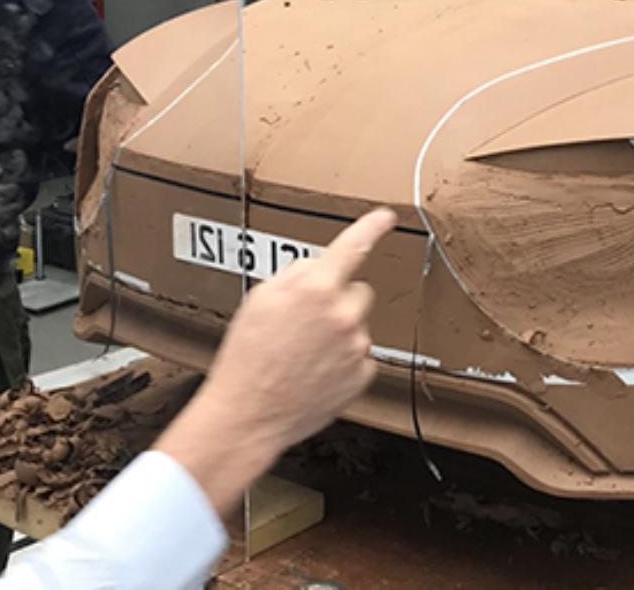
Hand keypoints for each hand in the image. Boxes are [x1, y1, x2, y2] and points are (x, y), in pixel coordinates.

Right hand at [152, 208, 395, 507]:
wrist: (247, 416)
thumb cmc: (247, 359)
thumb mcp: (258, 301)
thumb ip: (294, 276)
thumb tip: (316, 269)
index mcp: (314, 289)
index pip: (352, 247)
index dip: (371, 227)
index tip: (386, 217)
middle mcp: (342, 314)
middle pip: (358, 290)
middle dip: (338, 299)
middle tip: (306, 324)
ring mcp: (356, 346)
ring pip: (358, 324)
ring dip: (339, 332)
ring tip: (303, 354)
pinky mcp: (362, 374)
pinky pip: (360, 355)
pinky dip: (343, 361)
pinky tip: (315, 372)